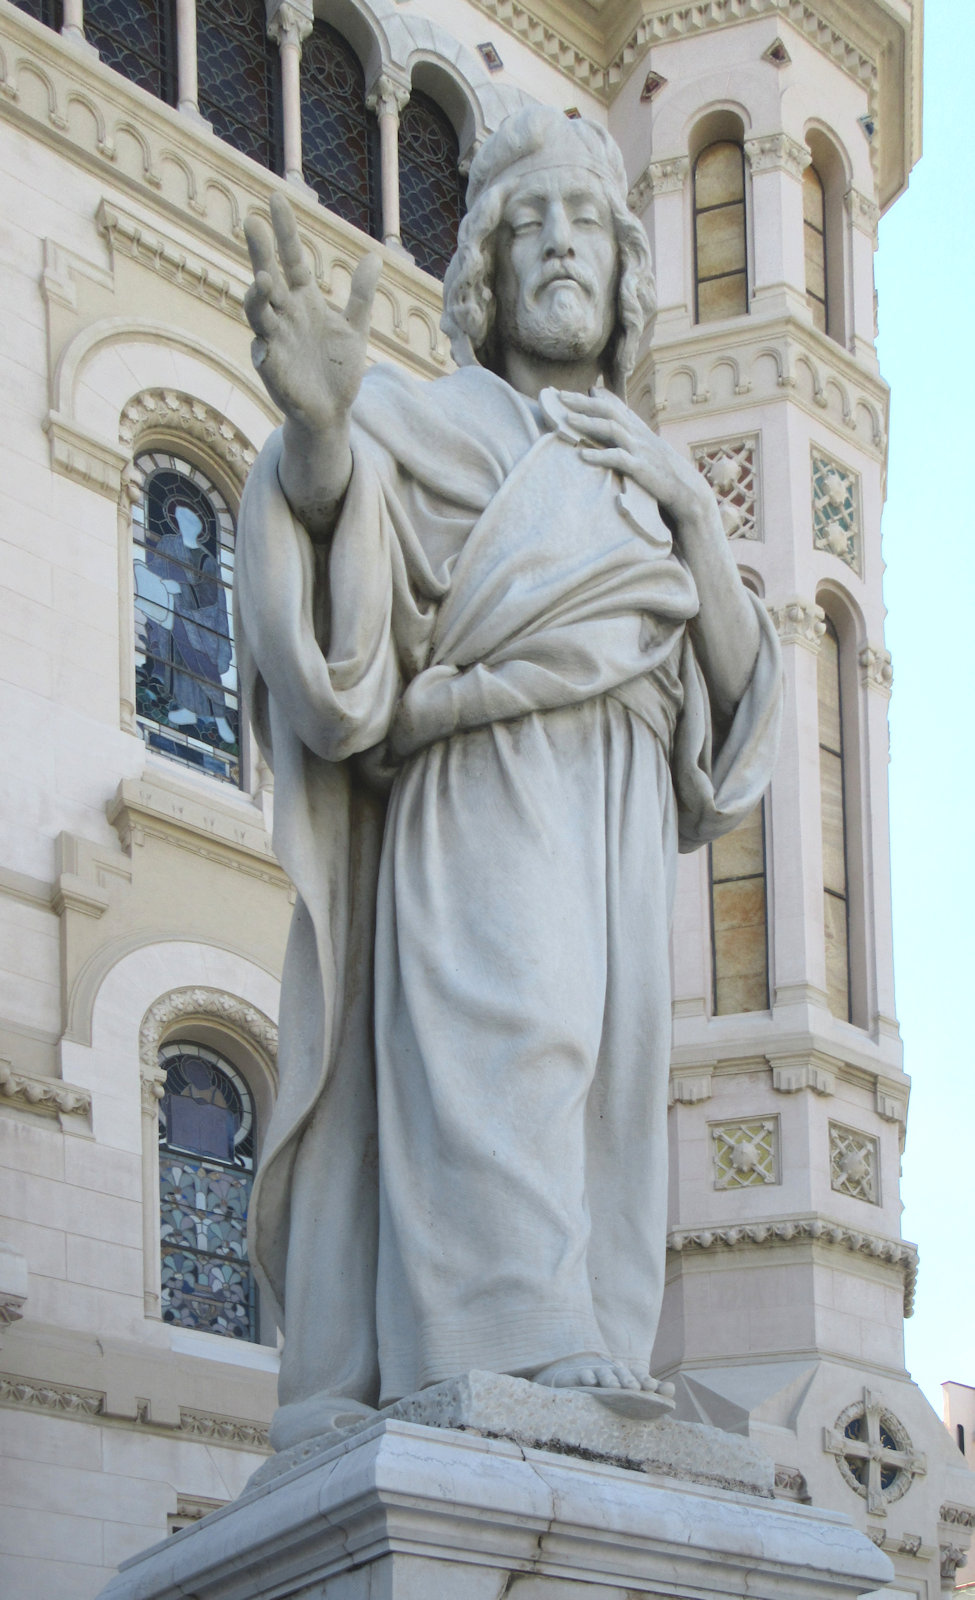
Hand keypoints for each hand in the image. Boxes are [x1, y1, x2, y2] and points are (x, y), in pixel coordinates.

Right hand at [243, 192, 379, 434]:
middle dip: (261, 252)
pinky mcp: (273, 369)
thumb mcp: (355, 328)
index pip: (293, 259)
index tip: (277, 196)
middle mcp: (285, 316)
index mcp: (304, 301)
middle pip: (270, 277)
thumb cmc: (338, 370)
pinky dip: (262, 347)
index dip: (285, 231)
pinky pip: (263, 354)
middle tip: (253, 222)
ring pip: (259, 312)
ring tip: (262, 279)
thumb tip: (374, 255)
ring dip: (258, 296)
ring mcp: (276, 341)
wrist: (332, 412)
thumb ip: (361, 294)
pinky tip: (262, 343)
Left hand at [559, 389, 709, 526]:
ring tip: (567, 420)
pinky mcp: (641, 469)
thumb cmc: (658, 467)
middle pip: (608, 410)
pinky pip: (619, 459)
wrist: (686, 489)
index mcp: (636, 428)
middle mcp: (637, 434)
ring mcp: (640, 450)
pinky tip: (583, 456)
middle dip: (583, 402)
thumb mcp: (642, 445)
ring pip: (612, 429)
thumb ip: (624, 429)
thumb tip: (605, 418)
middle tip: (558, 397)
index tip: (562, 393)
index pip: (610, 405)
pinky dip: (600, 456)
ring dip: (588, 423)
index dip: (587, 397)